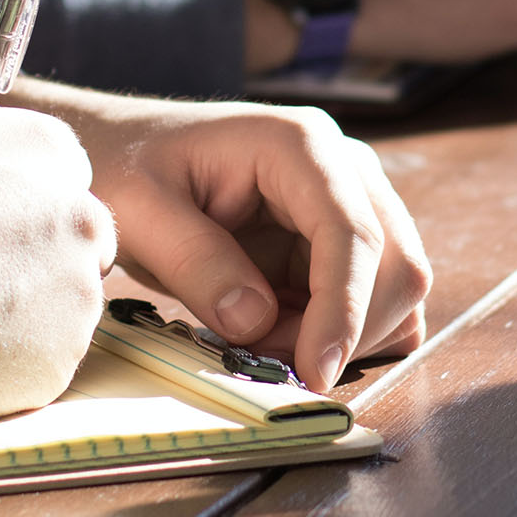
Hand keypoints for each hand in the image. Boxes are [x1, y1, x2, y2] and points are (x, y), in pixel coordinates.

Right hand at [0, 0, 113, 428]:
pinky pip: (42, 360)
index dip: (3, 204)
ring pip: (59, 303)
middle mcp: (81, 216)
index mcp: (51, 152)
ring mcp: (77, 293)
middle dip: (21, 256)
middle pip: (70, 240)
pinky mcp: (61, 360)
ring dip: (14, 309)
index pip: (57, 178)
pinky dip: (5, 359)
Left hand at [13, 89, 432, 391]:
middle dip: (345, 330)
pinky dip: (343, 334)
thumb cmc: (125, 167)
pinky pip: (375, 299)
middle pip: (396, 263)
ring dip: (342, 336)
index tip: (314, 372)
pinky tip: (284, 335)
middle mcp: (343, 167)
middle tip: (266, 361)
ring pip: (395, 288)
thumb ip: (196, 262)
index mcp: (299, 144)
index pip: (352, 232)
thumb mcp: (139, 211)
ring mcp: (349, 202)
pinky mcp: (340, 241)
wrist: (120, 151)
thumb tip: (256, 322)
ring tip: (261, 341)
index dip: (343, 309)